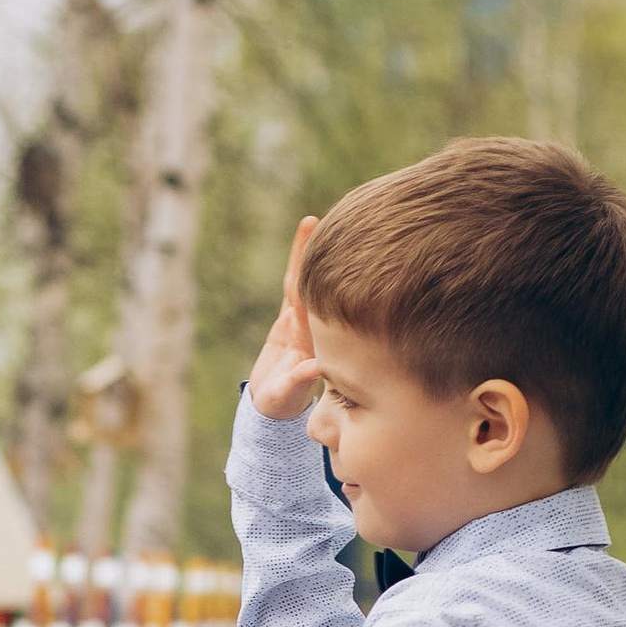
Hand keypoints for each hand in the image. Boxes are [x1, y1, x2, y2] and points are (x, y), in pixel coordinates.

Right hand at [247, 216, 320, 420]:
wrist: (273, 405)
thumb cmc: (284, 402)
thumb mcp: (289, 394)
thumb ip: (298, 381)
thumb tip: (313, 367)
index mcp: (318, 338)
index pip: (325, 303)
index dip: (333, 280)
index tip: (353, 253)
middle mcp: (312, 325)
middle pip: (316, 284)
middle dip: (319, 256)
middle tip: (338, 222)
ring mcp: (301, 319)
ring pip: (302, 280)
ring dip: (305, 252)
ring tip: (311, 221)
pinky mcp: (286, 319)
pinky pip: (291, 287)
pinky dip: (296, 265)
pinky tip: (305, 241)